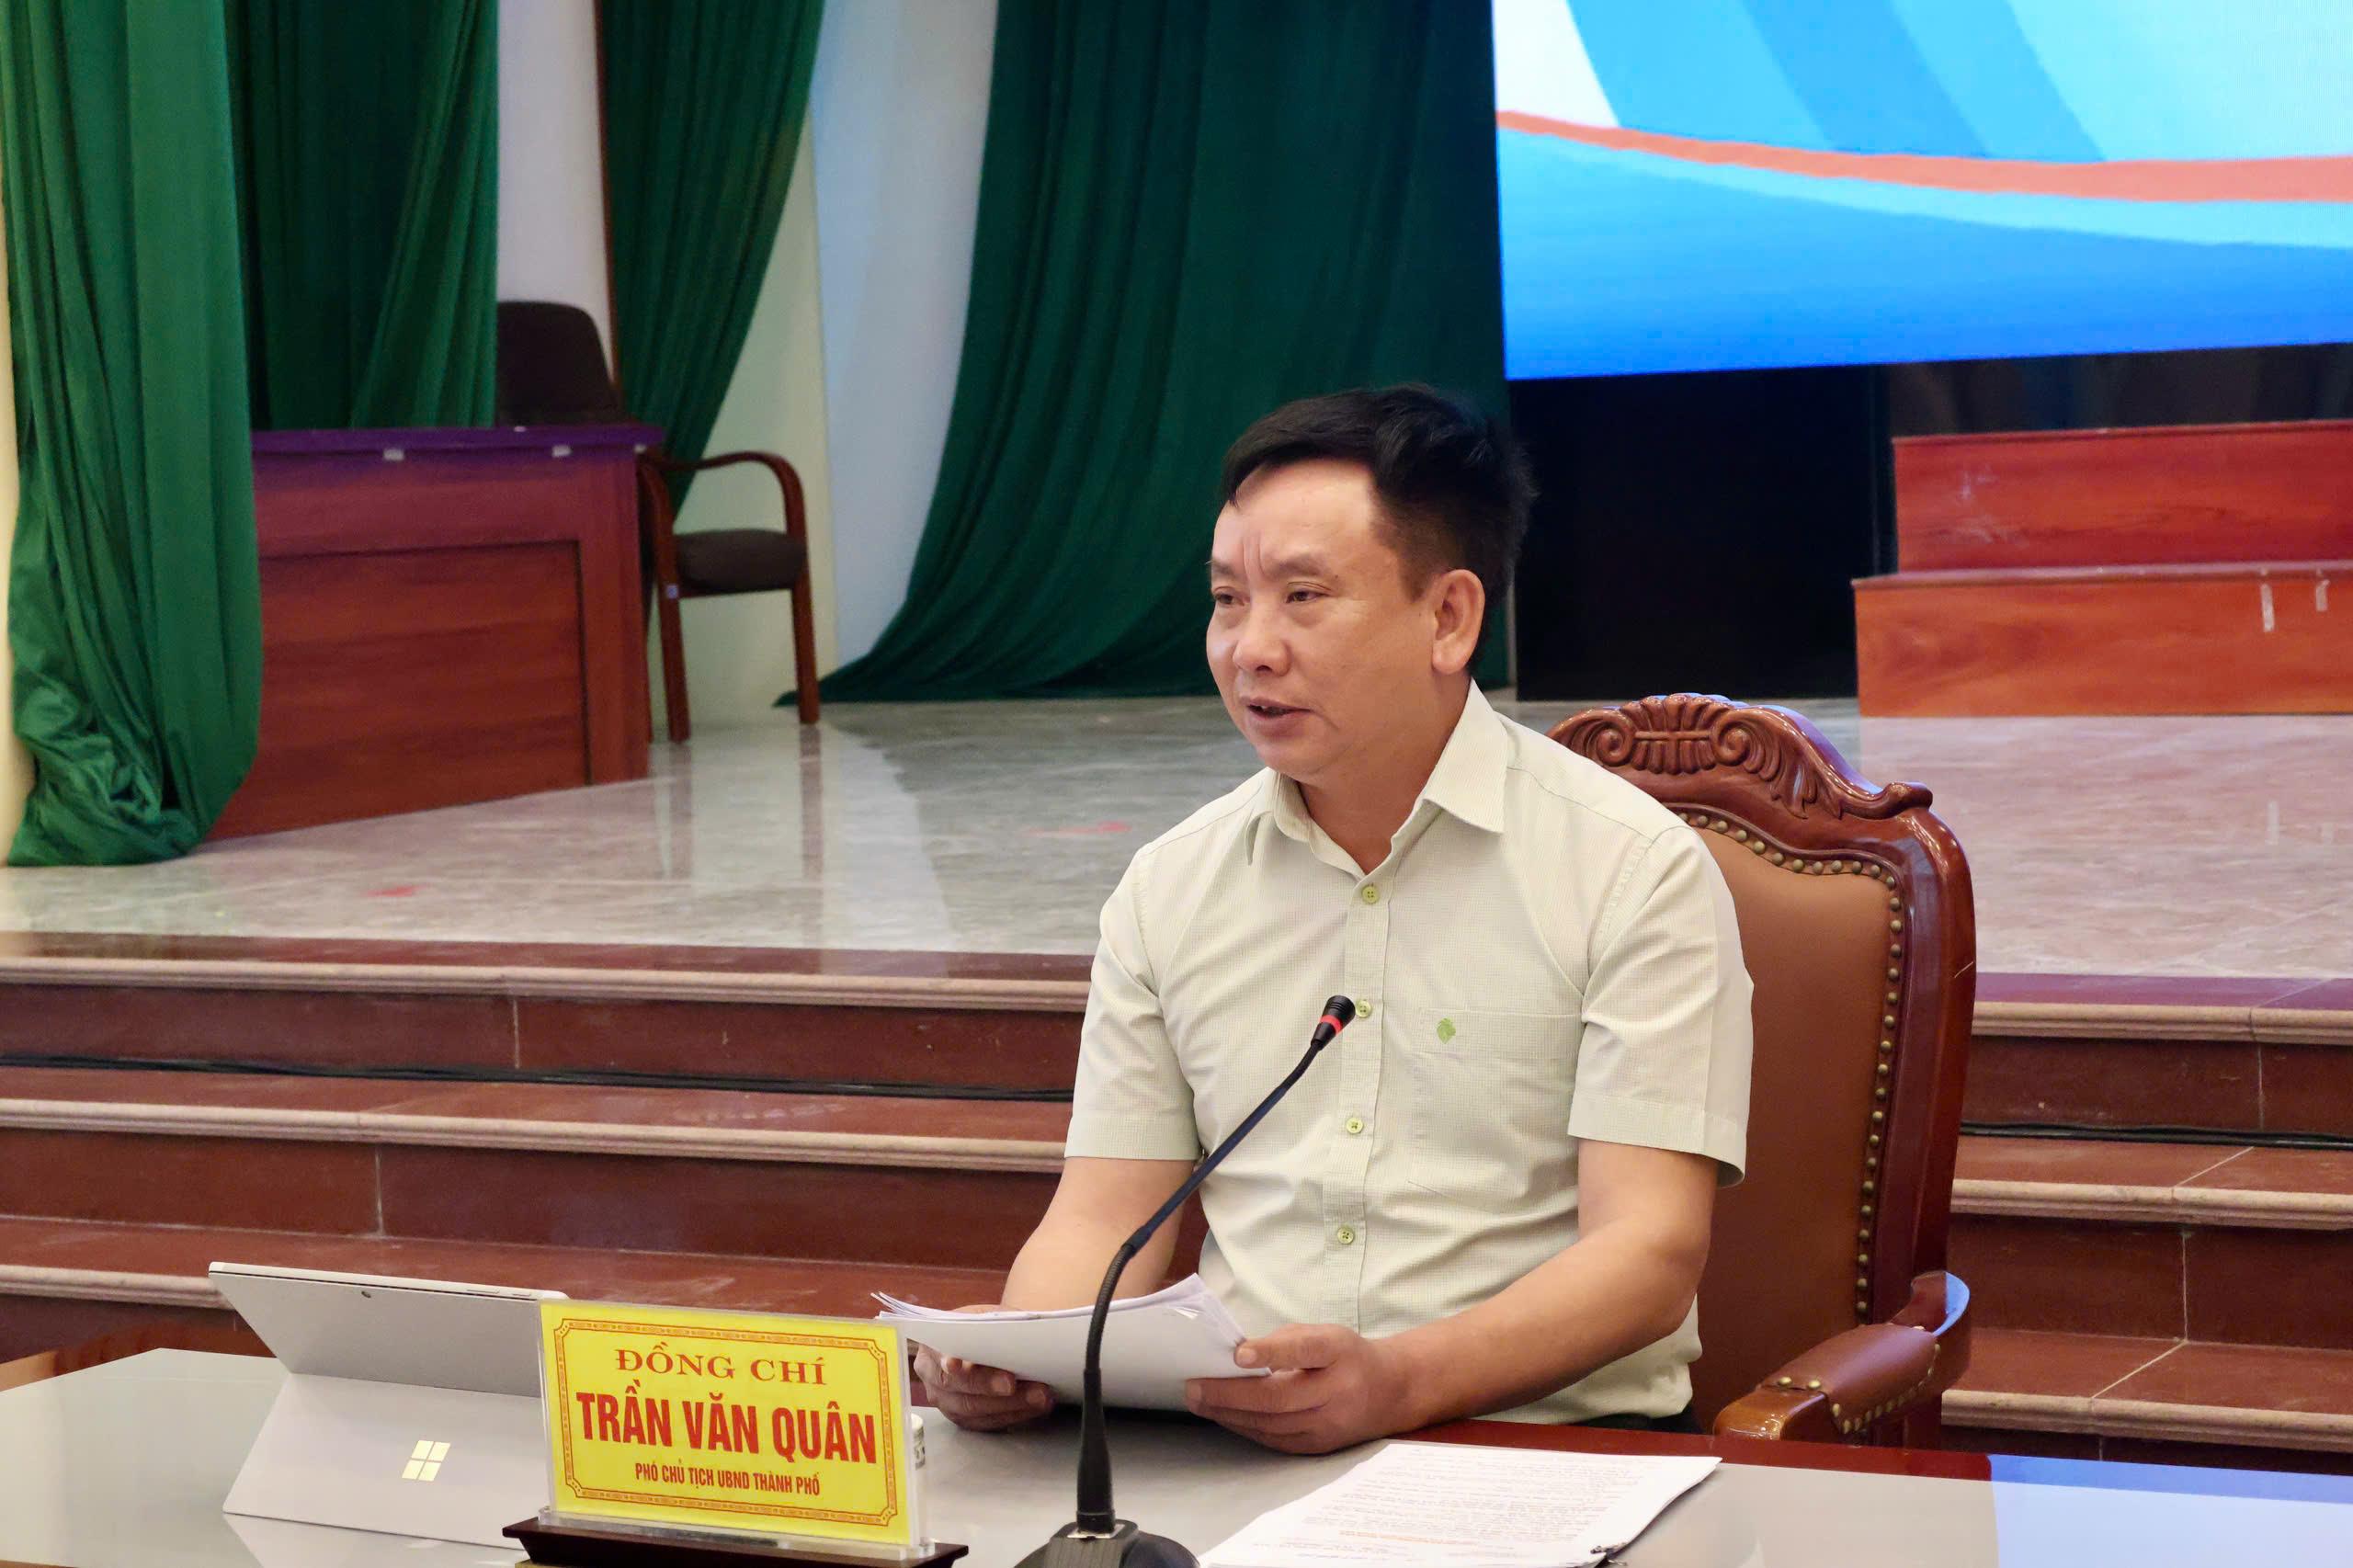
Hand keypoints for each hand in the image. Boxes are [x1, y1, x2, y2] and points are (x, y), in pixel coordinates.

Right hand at [910, 1307, 1056, 1431]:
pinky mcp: (963, 1418)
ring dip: (1010, 1405)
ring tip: (1038, 1397)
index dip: (948, 1361)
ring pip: (974, 1410)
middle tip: (1013, 1384)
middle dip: (987, 1386)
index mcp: (932, 1345)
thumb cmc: (985, 1326)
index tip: (956, 1363)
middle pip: (957, 1387)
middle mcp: (932, 1376)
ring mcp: (945, 1401)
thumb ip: (995, 1325)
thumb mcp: (986, 1316)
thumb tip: (1020, 1334)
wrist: (986, 1341)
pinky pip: (987, 1423)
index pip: (937, 1355)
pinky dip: (1014, 1415)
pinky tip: (1035, 1408)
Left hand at [1184, 1323, 1412, 1454]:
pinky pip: (1275, 1440)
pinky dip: (1246, 1428)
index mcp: (1338, 1352)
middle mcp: (1338, 1391)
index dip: (1270, 1352)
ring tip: (1200, 1402)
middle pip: (1278, 1398)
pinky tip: (1225, 1416)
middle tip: (1194, 1387)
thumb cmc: (1346, 1356)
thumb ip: (1284, 1342)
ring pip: (1272, 1424)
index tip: (1238, 1354)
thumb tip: (1236, 1357)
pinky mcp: (1320, 1446)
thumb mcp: (1325, 1334)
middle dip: (1230, 1394)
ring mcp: (1330, 1425)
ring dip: (1230, 1414)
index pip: (1303, 1351)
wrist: (1390, 1391)